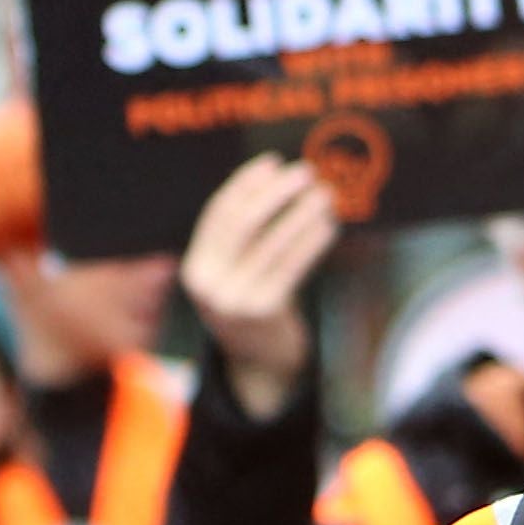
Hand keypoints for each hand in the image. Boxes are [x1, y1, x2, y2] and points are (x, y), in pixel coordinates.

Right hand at [183, 151, 341, 421]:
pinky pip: (292, 265)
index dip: (245, 184)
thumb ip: (241, 237)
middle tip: (305, 172)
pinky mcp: (266, 311)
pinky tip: (328, 226)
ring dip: (302, 213)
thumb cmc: (251, 301)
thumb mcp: (231, 272)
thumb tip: (275, 178)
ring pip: (273, 242)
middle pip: (243, 223)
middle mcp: (209, 285)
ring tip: (325, 195)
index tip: (271, 162)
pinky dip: (312, 241)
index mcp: (195, 268)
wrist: (259, 362)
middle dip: (275, 192)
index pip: (218, 214)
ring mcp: (236, 300)